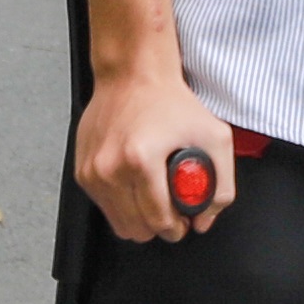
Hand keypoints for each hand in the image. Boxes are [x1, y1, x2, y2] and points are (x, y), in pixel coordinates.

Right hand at [74, 50, 237, 241]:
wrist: (132, 75)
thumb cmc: (169, 101)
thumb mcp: (215, 137)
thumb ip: (221, 185)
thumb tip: (205, 218)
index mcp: (141, 160)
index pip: (158, 221)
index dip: (176, 228)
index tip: (183, 222)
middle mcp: (110, 168)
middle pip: (136, 229)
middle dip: (158, 226)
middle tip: (170, 209)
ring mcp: (92, 170)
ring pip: (118, 223)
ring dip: (138, 218)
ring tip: (153, 196)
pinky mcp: (82, 170)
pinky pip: (104, 206)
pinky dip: (121, 203)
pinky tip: (135, 183)